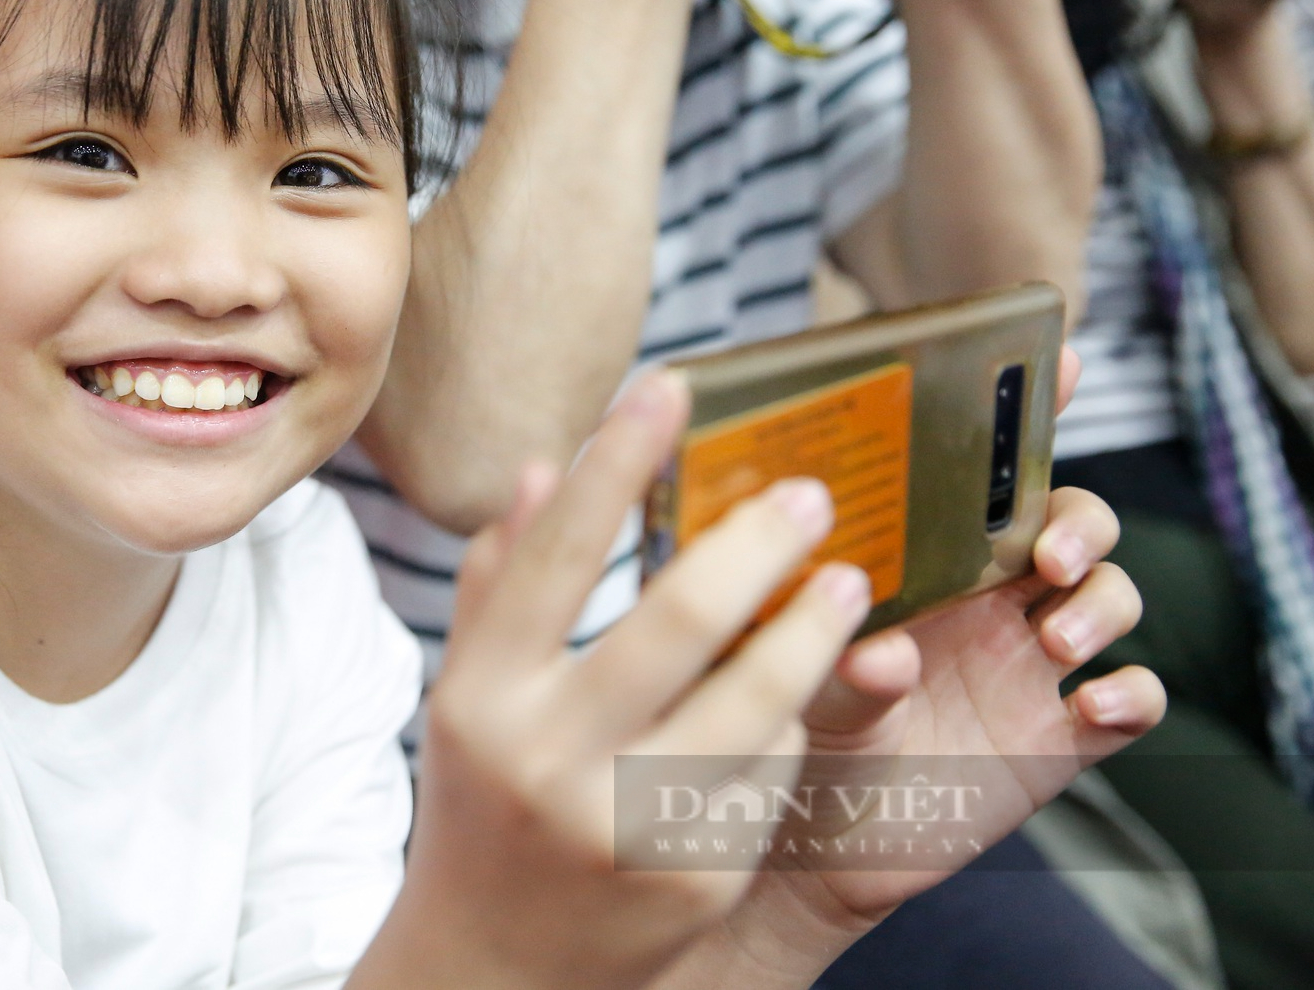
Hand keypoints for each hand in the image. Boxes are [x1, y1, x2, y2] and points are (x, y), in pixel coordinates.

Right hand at [373, 372, 870, 989]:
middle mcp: (546, 758)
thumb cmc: (484, 807)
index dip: (614, 460)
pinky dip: (790, 720)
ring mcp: (625, 825)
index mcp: (481, 695)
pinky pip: (769, 772)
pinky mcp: (696, 879)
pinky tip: (796, 689)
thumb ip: (501, 585)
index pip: (555, 554)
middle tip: (810, 493)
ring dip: (811, 627)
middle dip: (758, 542)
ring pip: (752, 699)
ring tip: (845, 578)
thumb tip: (540, 467)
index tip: (670, 382)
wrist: (493, 973)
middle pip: (676, 619)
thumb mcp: (468, 697)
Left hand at [666, 349, 1165, 983]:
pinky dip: (1129, 692)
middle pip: (1069, 514)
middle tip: (1041, 554)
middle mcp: (984, 590)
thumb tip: (880, 652)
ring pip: (1108, 593)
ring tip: (1059, 635)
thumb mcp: (790, 680)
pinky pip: (1129, 699)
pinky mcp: (1058, 733)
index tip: (1062, 361)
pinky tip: (1092, 705)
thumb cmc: (786, 729)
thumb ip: (829, 658)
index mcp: (920, 548)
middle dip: (1074, 517)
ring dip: (1102, 599)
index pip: (981, 464)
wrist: (803, 841)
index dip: (1031, 406)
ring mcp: (1028, 658)